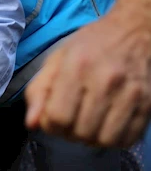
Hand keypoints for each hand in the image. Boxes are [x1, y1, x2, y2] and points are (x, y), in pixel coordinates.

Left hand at [25, 11, 150, 147]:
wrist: (134, 30)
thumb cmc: (90, 45)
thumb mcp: (56, 59)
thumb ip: (39, 91)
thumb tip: (31, 124)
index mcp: (77, 67)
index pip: (58, 116)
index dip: (50, 124)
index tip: (53, 116)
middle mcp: (106, 81)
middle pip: (80, 131)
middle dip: (69, 132)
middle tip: (70, 121)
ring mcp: (131, 93)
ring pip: (104, 140)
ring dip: (91, 139)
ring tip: (88, 125)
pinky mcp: (148, 104)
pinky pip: (128, 139)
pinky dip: (113, 140)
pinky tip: (106, 125)